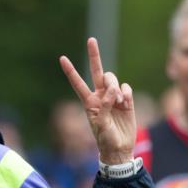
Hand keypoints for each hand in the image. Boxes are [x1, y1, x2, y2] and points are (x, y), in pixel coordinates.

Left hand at [60, 38, 136, 164]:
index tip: (62, 58)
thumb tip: (113, 91)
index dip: (71, 71)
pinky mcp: (126, 100)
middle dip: (94, 55)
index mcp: (89, 102)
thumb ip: (105, 106)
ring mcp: (113, 97)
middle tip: (91, 40)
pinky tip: (125, 104)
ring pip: (113, 79)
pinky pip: (126, 88)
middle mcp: (100, 96)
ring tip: (118, 104)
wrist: (120, 148)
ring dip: (115, 89)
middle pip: (97, 71)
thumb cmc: (105, 139)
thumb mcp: (101, 125)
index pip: (78, 83)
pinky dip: (126, 94)